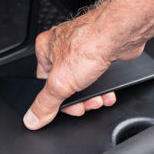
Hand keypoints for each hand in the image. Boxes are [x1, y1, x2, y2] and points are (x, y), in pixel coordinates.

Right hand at [23, 5, 144, 129]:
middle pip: (65, 83)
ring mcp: (83, 47)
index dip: (53, 99)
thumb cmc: (89, 45)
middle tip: (83, 106)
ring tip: (98, 101)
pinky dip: (104, 88)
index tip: (63, 109)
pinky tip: (107, 94)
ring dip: (92, 96)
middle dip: (77, 99)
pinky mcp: (102, 51)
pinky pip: (99, 76)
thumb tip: (32, 118)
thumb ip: (45, 103)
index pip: (42, 81)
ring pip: (84, 81)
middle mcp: (62, 45)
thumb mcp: (60, 84)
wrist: (120, 34)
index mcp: (45, 48)